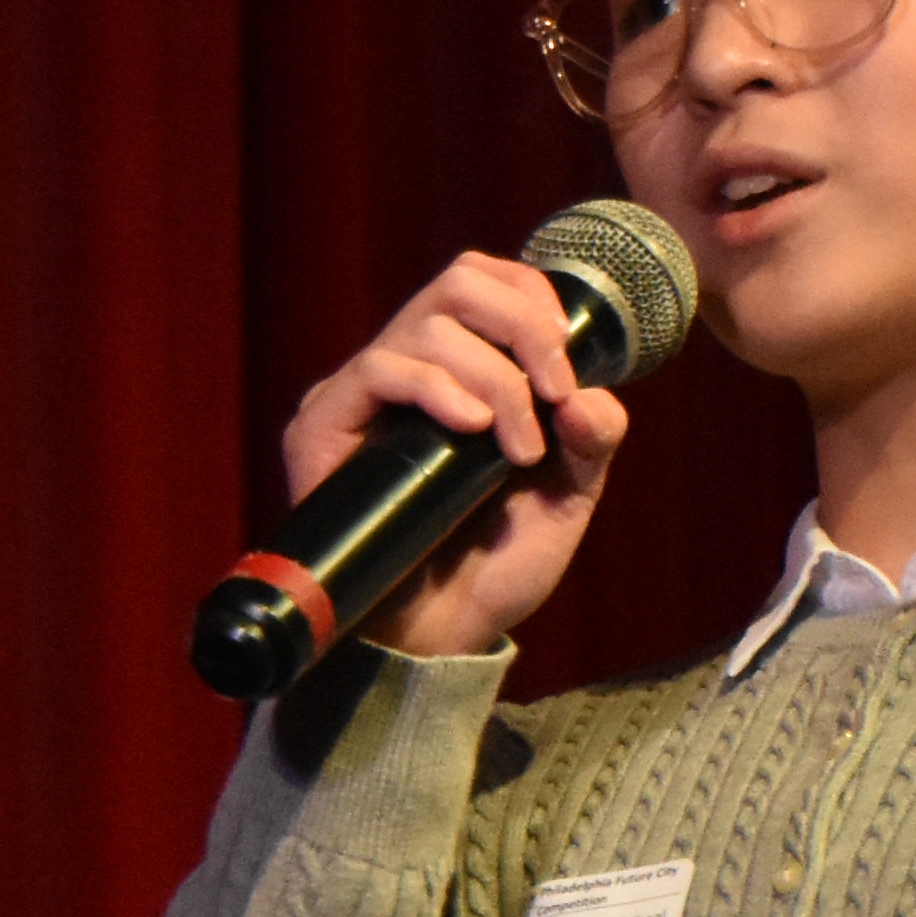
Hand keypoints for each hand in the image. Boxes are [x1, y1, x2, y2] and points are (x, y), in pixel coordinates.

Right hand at [282, 250, 634, 658]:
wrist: (441, 637)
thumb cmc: (495, 567)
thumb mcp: (566, 497)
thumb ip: (592, 439)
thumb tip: (589, 393)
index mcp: (463, 367)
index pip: (488, 279)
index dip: (535, 297)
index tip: (568, 363)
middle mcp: (410, 367)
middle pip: (461, 279)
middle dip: (524, 326)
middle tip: (554, 392)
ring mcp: (364, 392)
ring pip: (429, 324)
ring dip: (495, 380)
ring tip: (518, 449)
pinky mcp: (324, 423)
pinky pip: (381, 367)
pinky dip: (439, 388)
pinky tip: (473, 431)